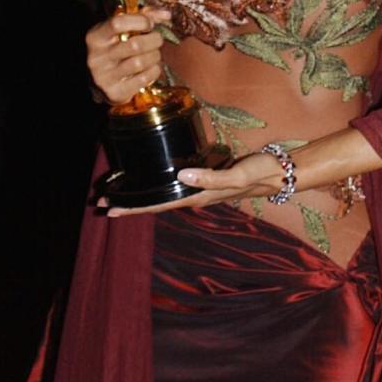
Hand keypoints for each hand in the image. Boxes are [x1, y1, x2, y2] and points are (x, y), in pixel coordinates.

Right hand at [85, 7, 170, 104]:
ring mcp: (105, 77)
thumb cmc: (113, 49)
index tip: (149, 24)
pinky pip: (144, 78)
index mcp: (95, 37)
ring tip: (154, 54)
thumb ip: (143, 17)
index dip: (140, 21)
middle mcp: (96, 57)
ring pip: (141, 62)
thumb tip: (166, 14)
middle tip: (157, 39)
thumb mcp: (120, 30)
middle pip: (135, 45)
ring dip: (155, 56)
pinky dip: (154, 71)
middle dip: (154, 40)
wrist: (99, 82)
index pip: (118, 23)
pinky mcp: (115, 92)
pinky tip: (151, 67)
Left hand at [103, 149, 284, 216]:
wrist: (280, 172)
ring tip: (119, 196)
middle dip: (130, 205)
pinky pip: (175, 185)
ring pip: (163, 196)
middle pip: (156, 203)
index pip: (160, 205)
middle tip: (102, 202)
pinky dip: (158, 186)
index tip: (110, 209)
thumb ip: (210, 177)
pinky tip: (151, 183)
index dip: (134, 208)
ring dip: (141, 198)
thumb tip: (181, 176)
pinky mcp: (204, 179)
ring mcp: (199, 189)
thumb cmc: (259, 173)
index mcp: (198, 197)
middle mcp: (195, 196)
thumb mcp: (235, 175)